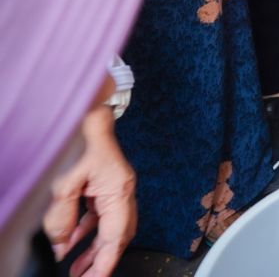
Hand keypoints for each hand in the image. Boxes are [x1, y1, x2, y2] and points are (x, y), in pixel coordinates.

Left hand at [43, 106, 135, 276]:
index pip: (115, 236)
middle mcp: (123, 189)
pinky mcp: (108, 183)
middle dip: (102, 260)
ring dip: (94, 248)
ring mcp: (117, 186)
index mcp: (119, 189)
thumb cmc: (82, 139)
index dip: (106, 262)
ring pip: (110, 226)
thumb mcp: (65, 182)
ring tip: (77, 268)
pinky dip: (88, 230)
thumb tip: (62, 243)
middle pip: (118, 235)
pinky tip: (74, 241)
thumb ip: (63, 216)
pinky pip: (101, 214)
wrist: (90, 111)